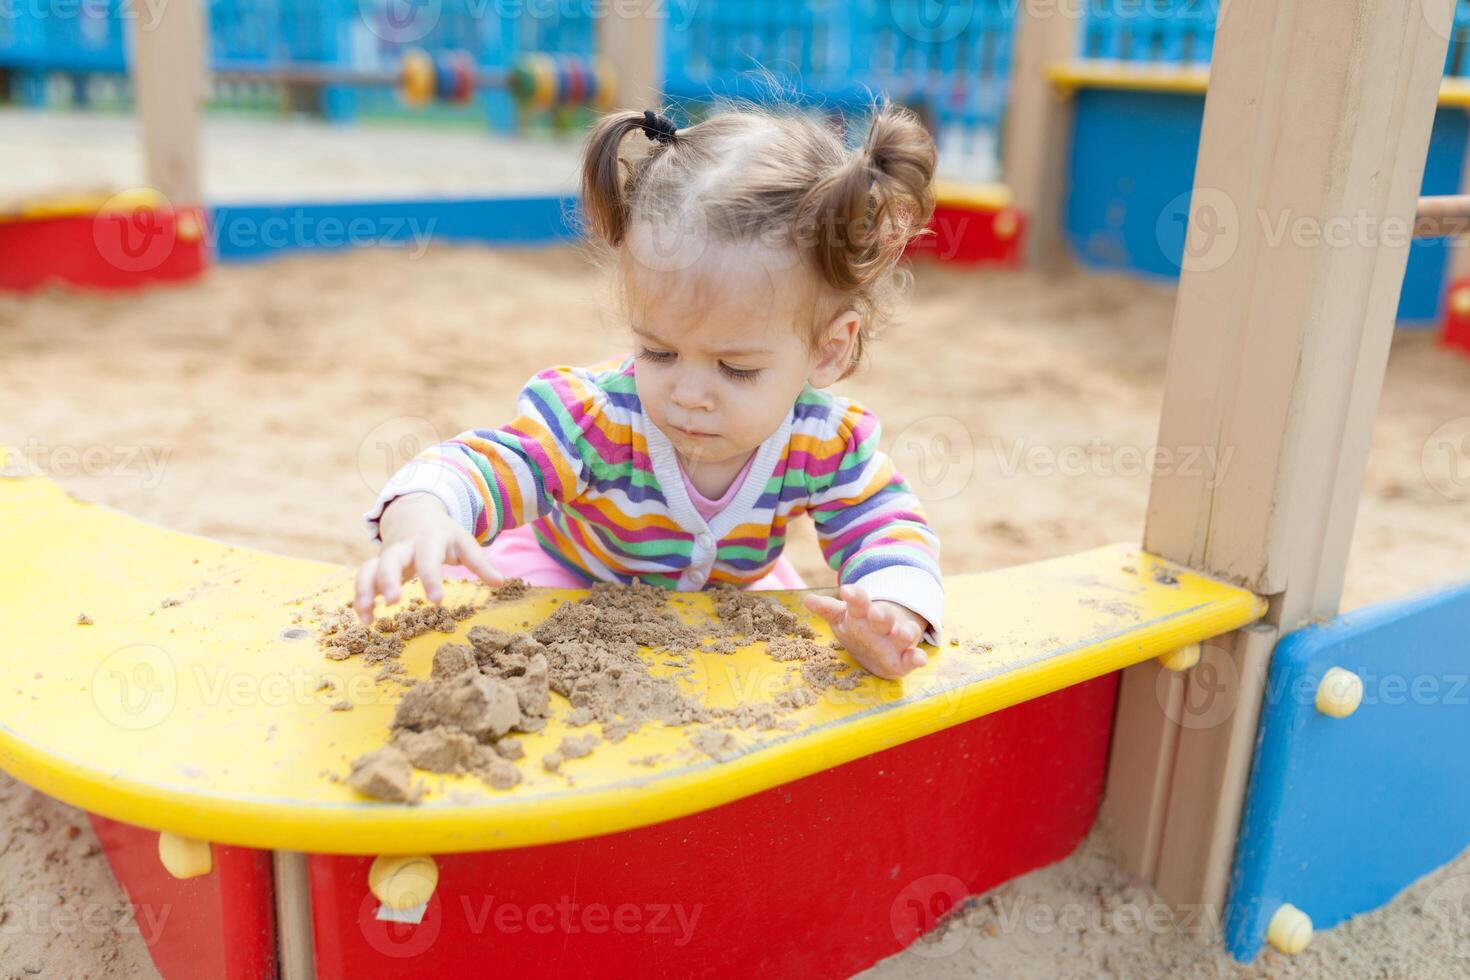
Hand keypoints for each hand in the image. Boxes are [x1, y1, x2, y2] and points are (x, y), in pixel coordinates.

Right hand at [354, 493, 503, 623]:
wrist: (413, 512)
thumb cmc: (443, 533)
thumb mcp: (464, 543)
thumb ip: (480, 563)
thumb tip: (502, 582)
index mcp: (429, 540)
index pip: (429, 558)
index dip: (431, 578)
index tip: (436, 600)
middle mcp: (404, 546)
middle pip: (391, 559)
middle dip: (389, 579)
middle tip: (394, 602)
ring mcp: (386, 554)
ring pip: (369, 568)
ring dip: (365, 591)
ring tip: (368, 618)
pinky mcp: (375, 564)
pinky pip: (362, 577)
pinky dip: (360, 597)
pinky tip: (365, 620)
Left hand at [803, 585, 929, 679]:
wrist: (877, 652)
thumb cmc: (858, 629)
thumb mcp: (842, 618)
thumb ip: (828, 609)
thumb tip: (807, 599)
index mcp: (863, 613)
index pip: (858, 601)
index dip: (854, 596)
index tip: (845, 590)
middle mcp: (882, 624)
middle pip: (883, 616)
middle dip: (881, 614)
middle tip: (876, 613)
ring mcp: (895, 640)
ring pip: (904, 633)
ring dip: (905, 633)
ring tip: (904, 633)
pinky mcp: (905, 659)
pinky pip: (913, 658)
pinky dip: (917, 658)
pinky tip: (920, 659)